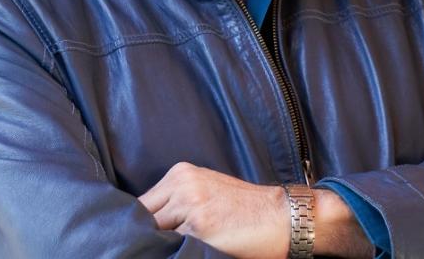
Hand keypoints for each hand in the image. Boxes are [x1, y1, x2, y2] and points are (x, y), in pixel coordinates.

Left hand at [137, 162, 288, 258]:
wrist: (281, 216)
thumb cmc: (247, 207)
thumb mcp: (207, 189)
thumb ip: (178, 198)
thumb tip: (152, 221)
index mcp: (181, 173)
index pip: (142, 202)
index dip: (142, 222)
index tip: (148, 234)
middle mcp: (182, 185)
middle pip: (144, 216)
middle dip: (150, 232)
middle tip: (157, 245)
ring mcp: (189, 205)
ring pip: (156, 233)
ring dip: (162, 243)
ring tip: (177, 246)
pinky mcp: (199, 228)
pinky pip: (174, 246)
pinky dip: (178, 251)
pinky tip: (191, 250)